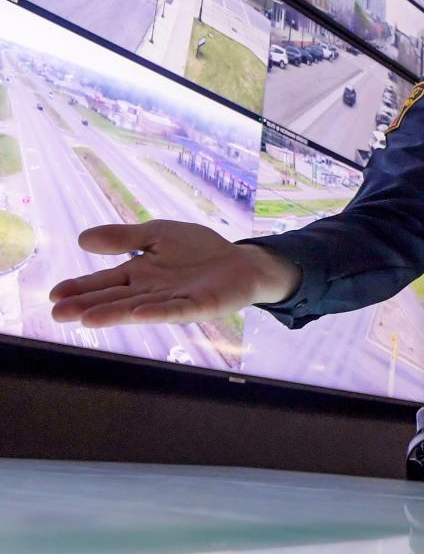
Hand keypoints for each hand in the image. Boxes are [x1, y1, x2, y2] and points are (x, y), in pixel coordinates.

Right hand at [49, 220, 301, 327]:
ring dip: (113, 313)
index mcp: (138, 274)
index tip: (54, 295)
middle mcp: (150, 291)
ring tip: (86, 318)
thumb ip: (123, 237)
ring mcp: (172, 301)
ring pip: (137, 308)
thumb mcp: (157, 234)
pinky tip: (138, 314)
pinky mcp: (196, 306)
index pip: (103, 282)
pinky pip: (174, 310)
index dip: (79, 288)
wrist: (240, 261)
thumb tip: (81, 239)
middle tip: (58, 314)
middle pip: (114, 299)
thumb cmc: (197, 250)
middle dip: (86, 305)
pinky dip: (156, 312)